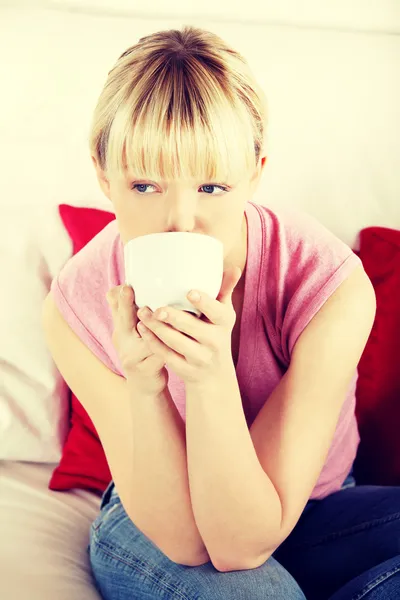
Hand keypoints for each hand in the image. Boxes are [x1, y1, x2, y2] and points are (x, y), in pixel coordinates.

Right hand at [106, 284, 167, 395]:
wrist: (144, 386)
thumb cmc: (142, 352)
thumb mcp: (131, 333)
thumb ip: (130, 313)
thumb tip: (123, 286)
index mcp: (121, 329)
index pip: (116, 309)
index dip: (118, 297)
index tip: (122, 285)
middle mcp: (123, 342)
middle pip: (124, 321)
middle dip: (126, 305)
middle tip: (127, 289)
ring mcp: (132, 357)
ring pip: (144, 338)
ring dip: (152, 325)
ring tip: (160, 311)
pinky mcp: (146, 369)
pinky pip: (158, 355)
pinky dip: (168, 345)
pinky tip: (179, 337)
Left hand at [135, 266, 241, 383]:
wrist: (215, 375)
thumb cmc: (216, 334)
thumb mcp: (223, 315)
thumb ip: (225, 291)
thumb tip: (234, 268)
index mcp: (224, 323)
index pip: (217, 312)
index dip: (204, 302)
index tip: (189, 292)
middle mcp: (214, 341)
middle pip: (192, 328)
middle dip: (174, 318)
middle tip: (157, 308)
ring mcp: (200, 358)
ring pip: (176, 342)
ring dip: (157, 328)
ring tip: (142, 313)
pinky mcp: (185, 370)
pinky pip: (167, 356)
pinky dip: (153, 342)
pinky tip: (142, 329)